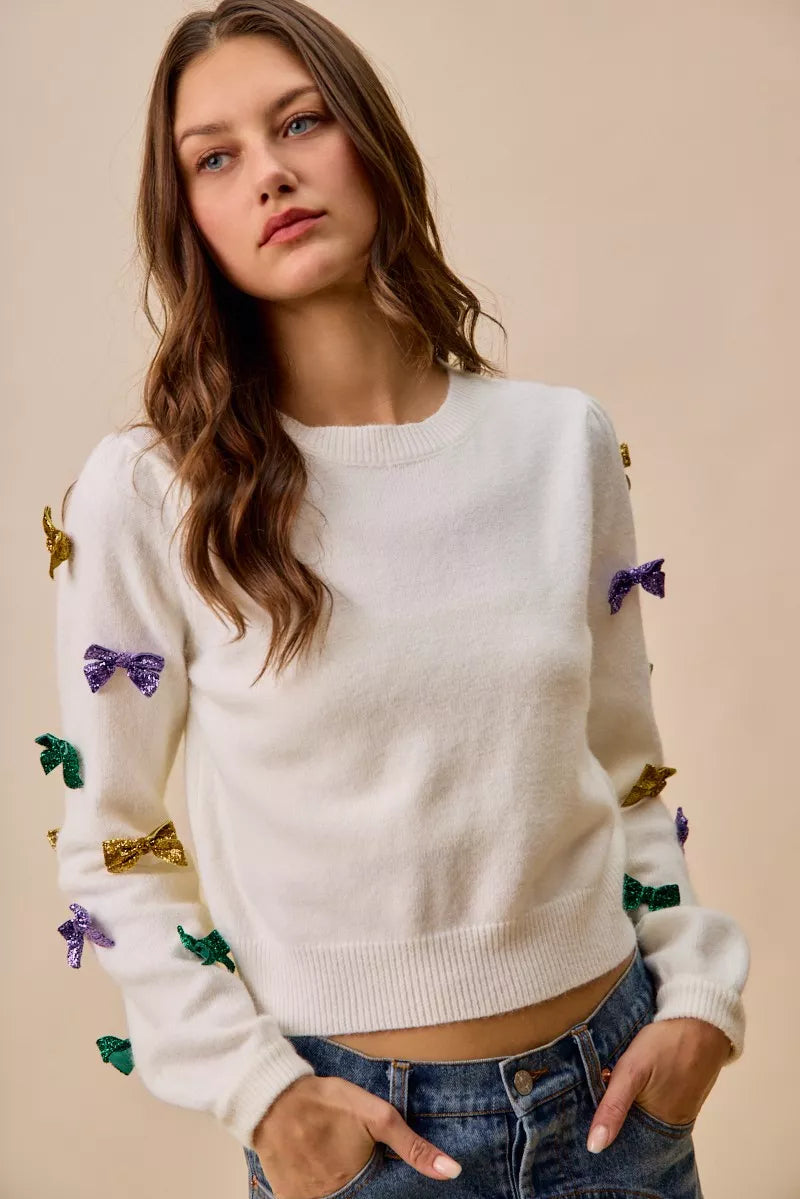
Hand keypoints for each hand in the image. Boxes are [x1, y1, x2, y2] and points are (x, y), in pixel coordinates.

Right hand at [253, 1074, 461, 1198]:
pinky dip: (317, 1186)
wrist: (274, 1097)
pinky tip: (316, 1164)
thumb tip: (452, 1171)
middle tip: (349, 1157)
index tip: (373, 1169)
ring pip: (334, 1197)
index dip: (382, 1187)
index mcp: (358, 1184)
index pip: (381, 1196)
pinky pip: (309, 1197)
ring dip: (339, 1185)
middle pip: (357, 1195)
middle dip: (361, 1184)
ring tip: (332, 1157)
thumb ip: (414, 1147)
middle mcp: (332, 1198)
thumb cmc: (329, 1102)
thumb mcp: (378, 1117)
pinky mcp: (288, 1198)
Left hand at [586, 1017, 732, 1152]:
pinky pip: (656, 1103)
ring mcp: (681, 1110)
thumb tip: (594, 1147)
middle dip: (614, 1117)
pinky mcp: (684, 1095)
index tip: (583, 1121)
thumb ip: (613, 1107)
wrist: (702, 1021)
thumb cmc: (666, 1045)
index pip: (624, 1142)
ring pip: (644, 1115)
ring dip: (628, 1106)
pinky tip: (630, 1082)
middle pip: (635, 1129)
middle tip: (588, 1098)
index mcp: (661, 1128)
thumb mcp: (632, 1072)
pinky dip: (642, 1097)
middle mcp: (673, 1126)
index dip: (603, 1131)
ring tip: (604, 1090)